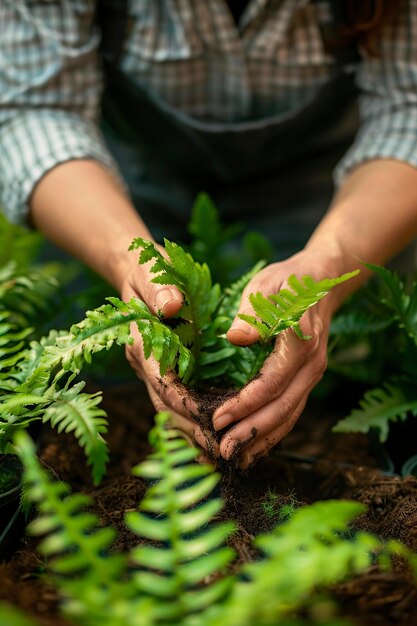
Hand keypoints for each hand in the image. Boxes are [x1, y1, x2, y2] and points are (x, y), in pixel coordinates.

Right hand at [120, 244, 218, 457]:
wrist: (136, 275)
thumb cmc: (148, 272)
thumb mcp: (152, 273)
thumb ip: (160, 288)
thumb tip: (172, 304)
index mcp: (143, 344)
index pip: (163, 382)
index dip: (186, 403)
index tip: (212, 421)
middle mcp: (145, 364)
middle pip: (166, 408)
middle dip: (192, 430)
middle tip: (221, 453)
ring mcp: (153, 372)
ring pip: (169, 413)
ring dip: (191, 435)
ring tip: (219, 456)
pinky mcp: (164, 373)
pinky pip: (175, 406)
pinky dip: (191, 424)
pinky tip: (210, 440)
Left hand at [212, 249, 342, 468]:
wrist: (320, 280)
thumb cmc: (287, 281)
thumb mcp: (266, 287)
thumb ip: (253, 314)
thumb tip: (235, 338)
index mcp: (300, 344)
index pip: (270, 384)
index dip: (244, 405)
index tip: (217, 419)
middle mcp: (311, 365)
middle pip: (282, 409)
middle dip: (251, 432)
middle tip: (223, 451)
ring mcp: (312, 375)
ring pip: (289, 416)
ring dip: (263, 439)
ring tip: (236, 458)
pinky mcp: (306, 379)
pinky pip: (292, 410)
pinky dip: (274, 430)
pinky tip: (256, 444)